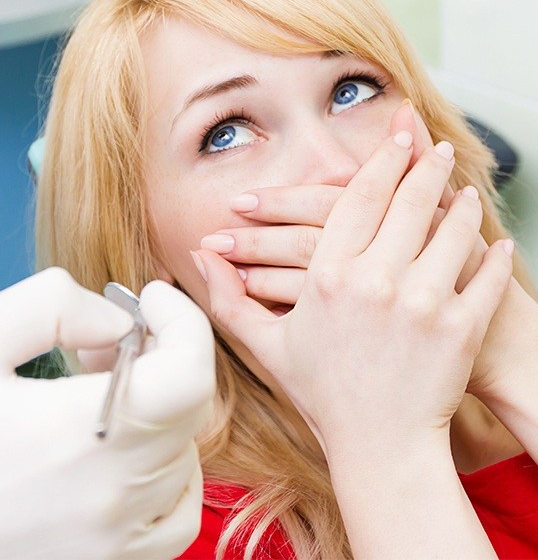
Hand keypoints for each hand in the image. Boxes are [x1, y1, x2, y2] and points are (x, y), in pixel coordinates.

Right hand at [0, 268, 214, 559]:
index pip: (189, 376)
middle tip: (110, 339)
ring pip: (185, 452)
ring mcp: (113, 540)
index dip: (185, 322)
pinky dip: (169, 469)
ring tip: (101, 390)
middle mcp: (109, 495)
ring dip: (160, 406)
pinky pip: (176, 509)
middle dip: (164, 352)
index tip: (153, 298)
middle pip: (189, 406)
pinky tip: (122, 449)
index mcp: (77, 436)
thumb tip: (118, 322)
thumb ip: (51, 309)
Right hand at [192, 131, 512, 455]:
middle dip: (427, 165)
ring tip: (466, 190)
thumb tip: (197, 253)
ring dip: (463, 203)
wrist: (379, 447)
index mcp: (327, 279)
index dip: (381, 161)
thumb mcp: (267, 344)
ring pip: (451, 229)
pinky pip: (485, 276)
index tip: (398, 137)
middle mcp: (375, 283)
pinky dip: (494, 254)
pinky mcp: (461, 328)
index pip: (358, 198)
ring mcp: (422, 305)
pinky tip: (498, 242)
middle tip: (438, 148)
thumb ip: (227, 296)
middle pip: (408, 201)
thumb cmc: (323, 393)